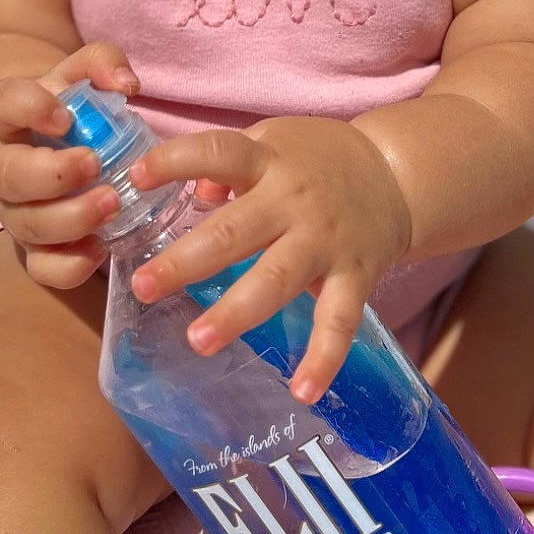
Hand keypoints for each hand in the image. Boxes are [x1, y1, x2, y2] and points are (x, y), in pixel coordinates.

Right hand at [0, 40, 139, 290]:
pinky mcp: (31, 245)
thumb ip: (101, 63)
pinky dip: (68, 267)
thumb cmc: (59, 106)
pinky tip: (100, 249)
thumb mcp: (75, 74)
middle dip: (54, 176)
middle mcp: (0, 164)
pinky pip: (40, 267)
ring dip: (70, 221)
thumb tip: (128, 84)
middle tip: (95, 165)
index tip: (64, 116)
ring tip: (112, 205)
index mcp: (6, 114)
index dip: (32, 110)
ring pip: (27, 225)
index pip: (7, 105)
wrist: (26, 142)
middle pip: (11, 177)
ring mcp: (13, 209)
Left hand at [124, 117, 411, 403]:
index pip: (217, 152)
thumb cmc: (317, 158)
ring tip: (198, 341)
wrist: (397, 174)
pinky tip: (302, 392)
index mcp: (268, 162)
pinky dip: (324, 359)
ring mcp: (326, 242)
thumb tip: (189, 191)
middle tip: (143, 287)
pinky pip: (339, 322)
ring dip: (236, 312)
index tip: (136, 176)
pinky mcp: (356, 276)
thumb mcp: (274, 141)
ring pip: (278, 280)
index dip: (175, 161)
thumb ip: (229, 164)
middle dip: (187, 261)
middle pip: (235, 231)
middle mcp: (295, 201)